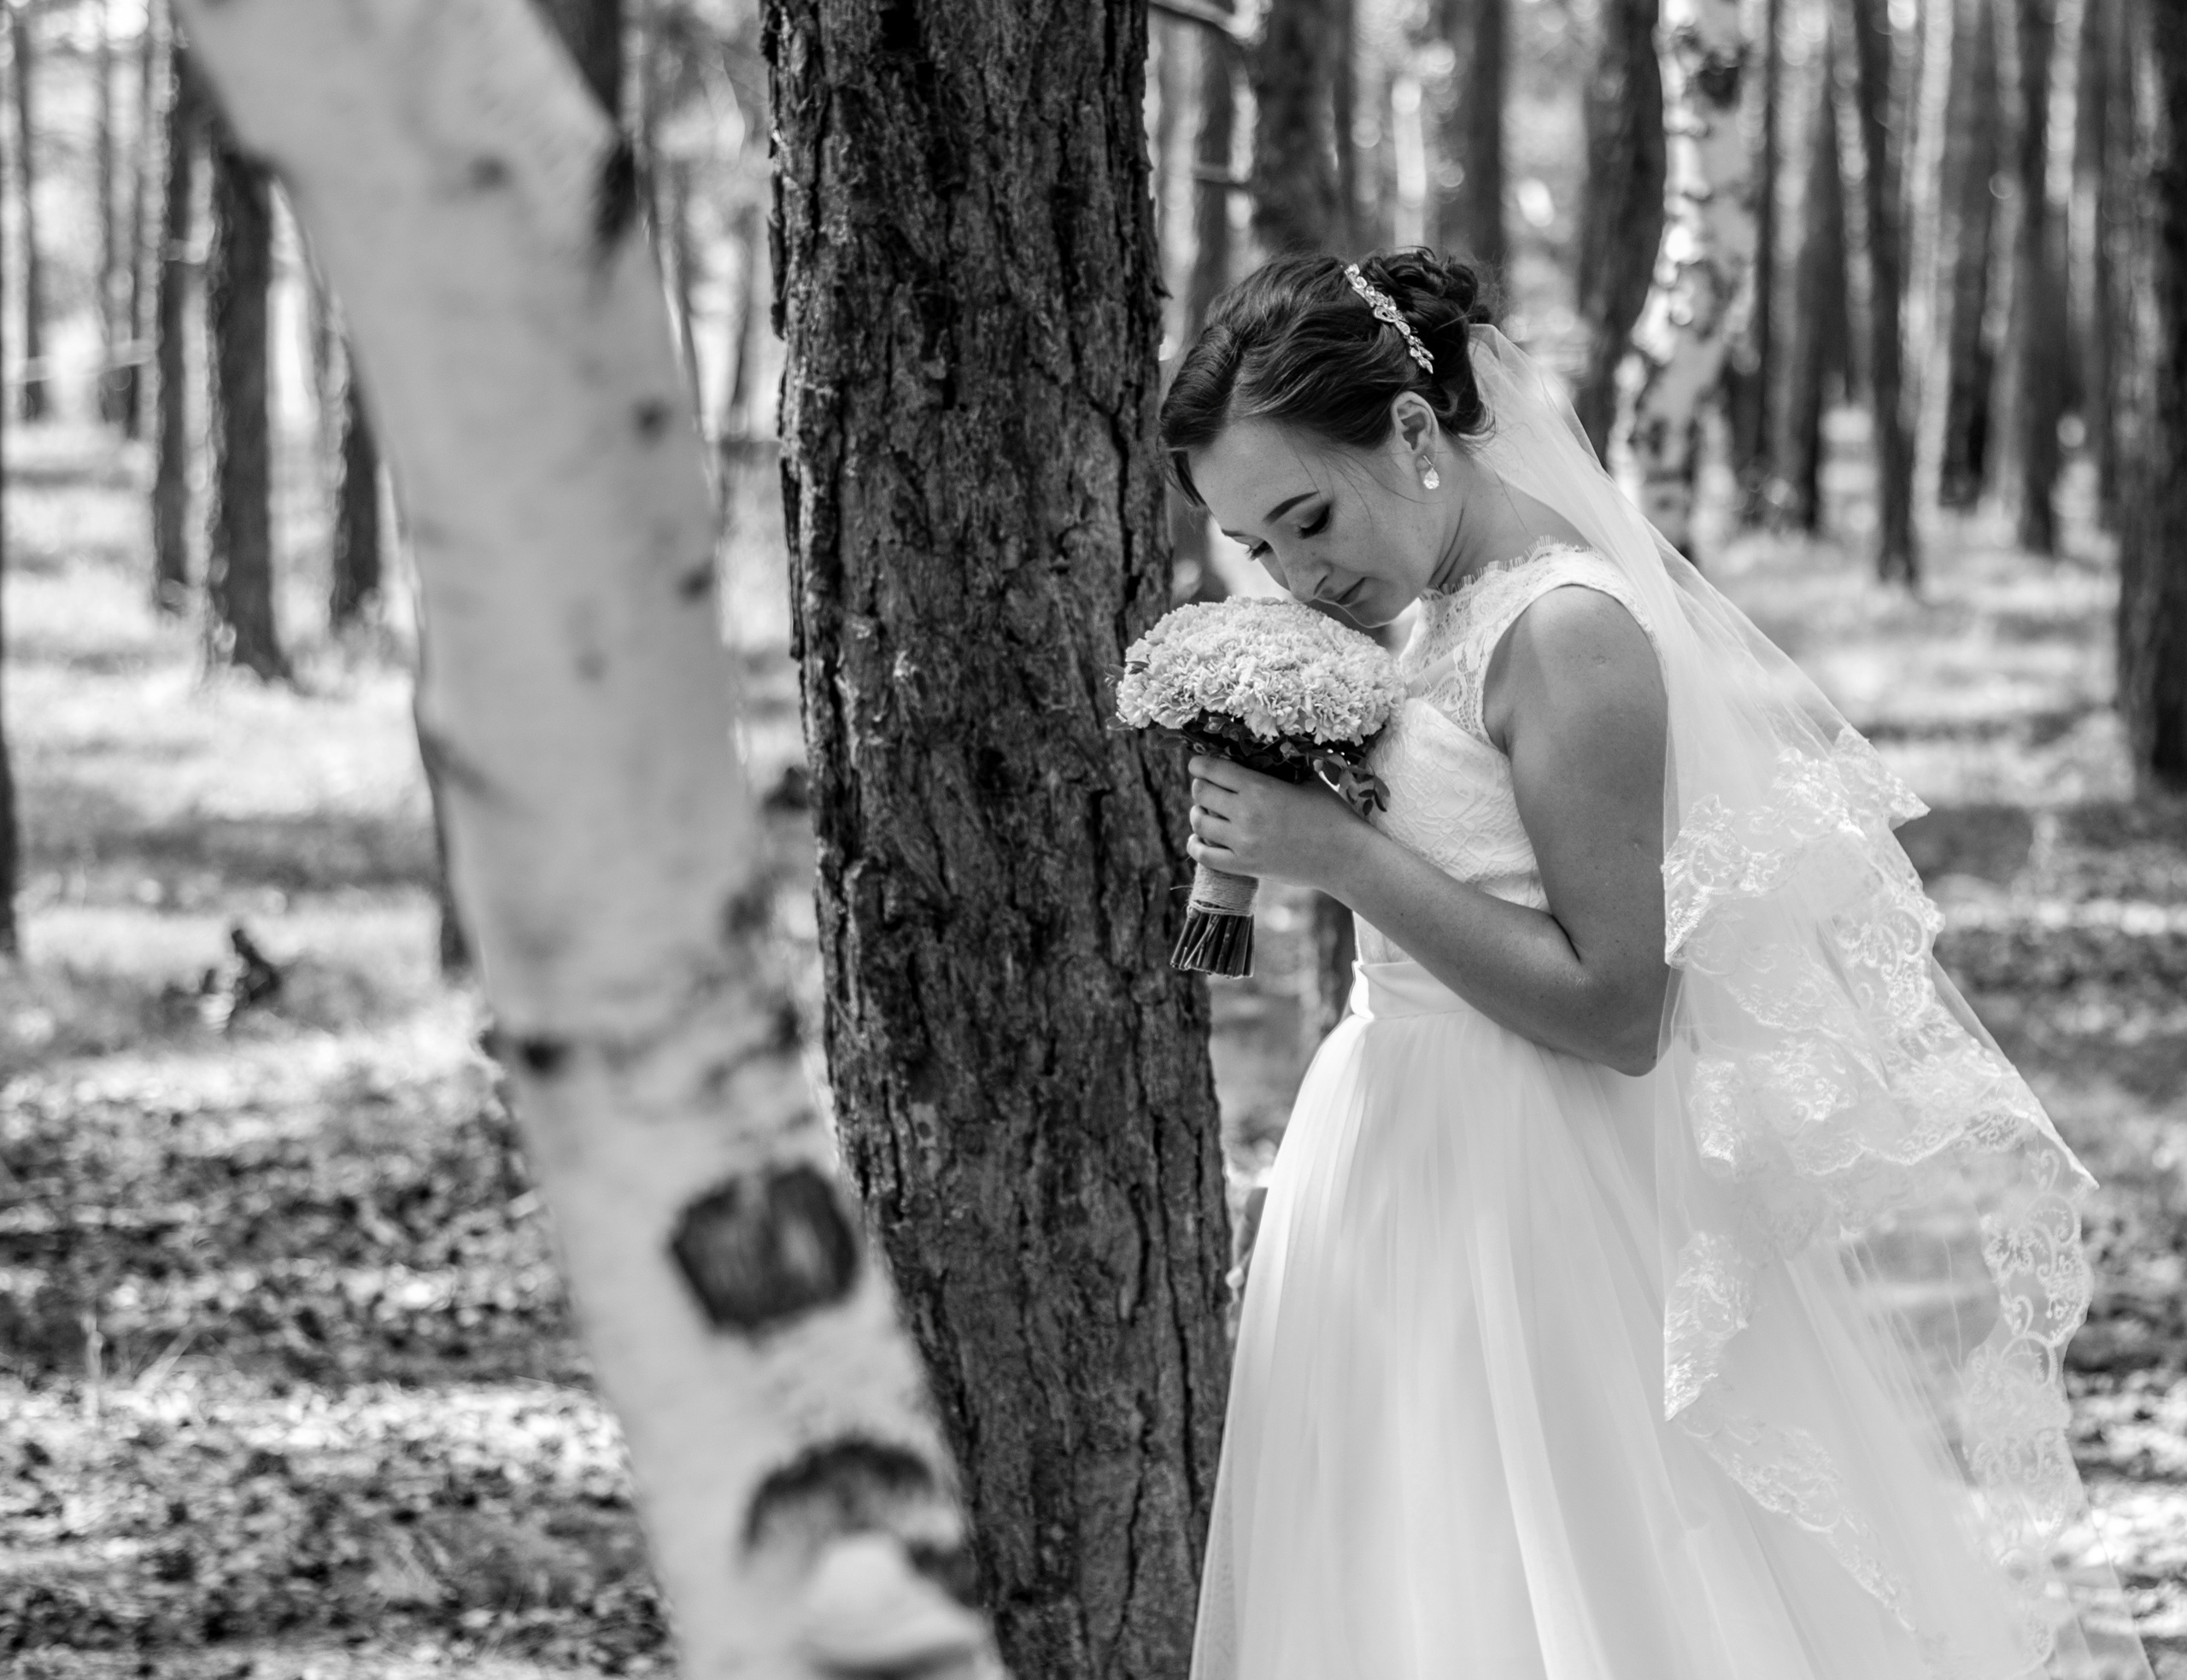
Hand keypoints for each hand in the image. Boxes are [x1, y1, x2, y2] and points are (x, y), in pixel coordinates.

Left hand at [1187, 755, 1368, 892]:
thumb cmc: (1331, 814)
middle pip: (1201, 793)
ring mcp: (1243, 843)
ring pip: (1199, 823)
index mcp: (1260, 787)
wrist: (1344, 857)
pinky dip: (1195, 846)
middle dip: (1200, 786)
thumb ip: (1281, 766)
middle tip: (1205, 787)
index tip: (1198, 764)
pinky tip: (1198, 839)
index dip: (1200, 764)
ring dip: (1197, 814)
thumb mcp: (1307, 779)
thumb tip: (1262, 751)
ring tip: (1203, 811)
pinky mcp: (1245, 867)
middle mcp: (1247, 813)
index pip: (1213, 769)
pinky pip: (1205, 856)